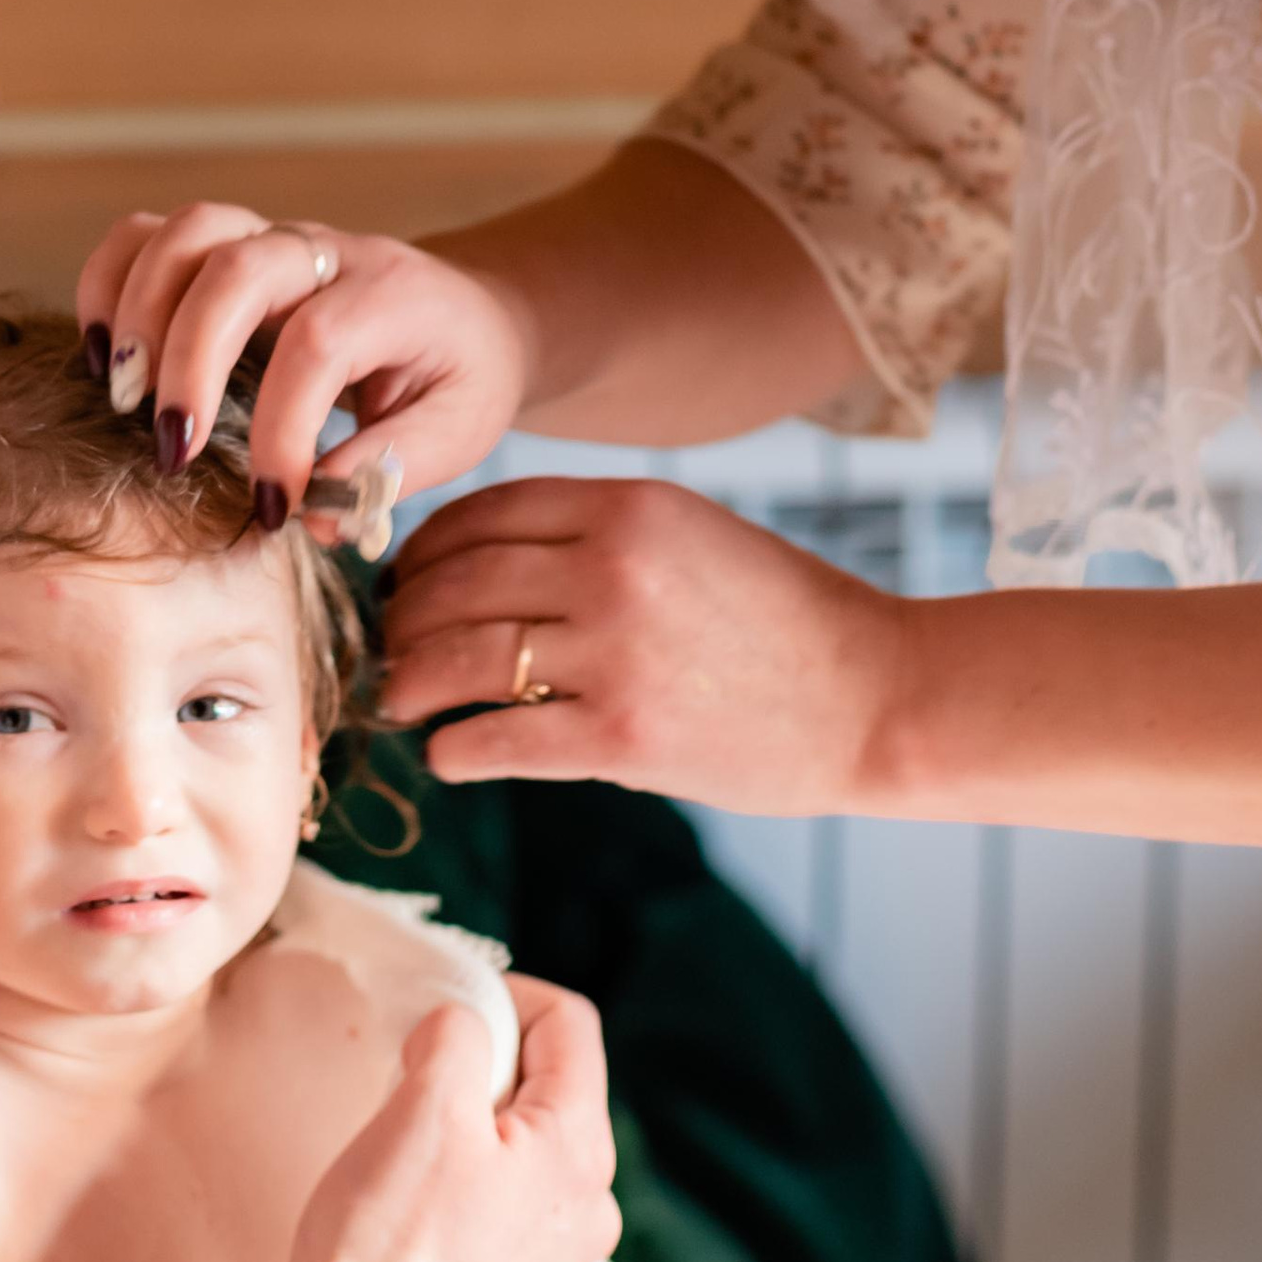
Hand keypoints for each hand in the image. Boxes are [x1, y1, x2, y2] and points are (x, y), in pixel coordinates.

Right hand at [75, 203, 530, 524]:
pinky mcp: (225, 248)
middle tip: (175, 452)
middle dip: (191, 359)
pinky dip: (110, 283)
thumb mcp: (461, 428)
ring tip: (124, 398)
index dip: (283, 427)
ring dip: (140, 311)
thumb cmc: (458, 375)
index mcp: (394, 295)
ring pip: (188, 231)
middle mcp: (327, 252)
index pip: (320, 342)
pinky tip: (107, 358)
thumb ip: (395, 468)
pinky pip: (147, 234)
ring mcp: (271, 240)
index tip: (273, 504)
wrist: (467, 312)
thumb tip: (320, 512)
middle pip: (239, 266)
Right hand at [276, 988, 620, 1261]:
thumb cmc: (386, 1240)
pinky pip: (508, 1222)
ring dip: (480, 1137)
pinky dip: (471, 1197)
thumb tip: (463, 1029)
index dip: (512, 996)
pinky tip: (416, 1219)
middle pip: (555, 1095)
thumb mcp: (423, 1102)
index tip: (452, 1008)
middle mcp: (589, 1216)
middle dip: (491, 1071)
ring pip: (531, 1161)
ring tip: (412, 1155)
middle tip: (419, 1081)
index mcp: (580, 1154)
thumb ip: (458, 1034)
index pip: (572, 1028)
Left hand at [379, 471, 893, 811]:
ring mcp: (614, 651)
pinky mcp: (621, 736)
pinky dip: (455, 750)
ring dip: (410, 683)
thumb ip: (595, 535)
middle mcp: (611, 566)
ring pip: (459, 657)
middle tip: (385, 648)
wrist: (875, 696)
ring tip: (398, 702)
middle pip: (455, 582)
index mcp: (628, 505)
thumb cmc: (784, 620)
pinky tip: (449, 756)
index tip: (404, 582)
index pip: (481, 514)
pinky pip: (496, 740)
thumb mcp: (691, 536)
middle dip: (403, 619)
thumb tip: (480, 565)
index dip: (424, 550)